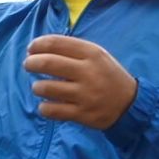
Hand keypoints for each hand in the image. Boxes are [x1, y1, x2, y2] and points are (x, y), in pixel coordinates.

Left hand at [23, 34, 138, 129]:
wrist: (130, 104)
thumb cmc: (107, 75)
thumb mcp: (97, 55)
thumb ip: (72, 50)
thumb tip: (39, 48)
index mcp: (92, 54)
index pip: (57, 43)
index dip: (38, 44)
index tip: (31, 49)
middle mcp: (88, 72)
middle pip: (48, 63)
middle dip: (31, 63)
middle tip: (28, 65)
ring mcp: (85, 95)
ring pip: (46, 88)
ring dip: (37, 87)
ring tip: (39, 87)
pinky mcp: (82, 114)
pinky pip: (52, 110)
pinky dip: (44, 107)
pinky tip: (47, 104)